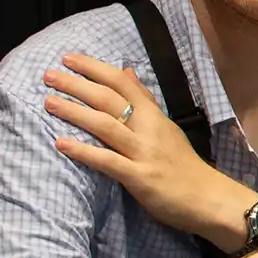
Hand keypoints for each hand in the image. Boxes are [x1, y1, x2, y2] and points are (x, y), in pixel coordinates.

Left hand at [45, 54, 253, 249]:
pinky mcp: (139, 177)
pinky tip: (60, 143)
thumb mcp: (167, 127)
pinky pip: (107, 161)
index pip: (123, 83)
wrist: (209, 199)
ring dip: (75, 111)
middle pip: (110, 100)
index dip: (95, 69)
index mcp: (155, 116)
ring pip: (106, 125)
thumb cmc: (184, 166)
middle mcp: (149, 129)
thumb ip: (145, 101)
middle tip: (48, 75)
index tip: (69, 58)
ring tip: (48, 102)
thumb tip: (126, 71)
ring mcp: (144, 153)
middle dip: (77, 85)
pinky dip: (83, 151)